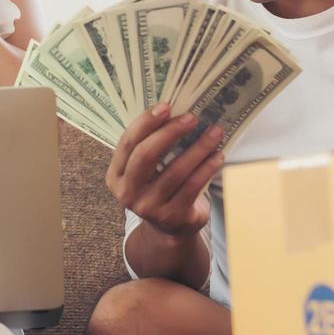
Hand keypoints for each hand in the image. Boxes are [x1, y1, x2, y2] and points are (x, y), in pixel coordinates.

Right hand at [105, 105, 224, 238]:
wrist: (168, 228)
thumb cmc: (157, 188)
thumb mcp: (144, 172)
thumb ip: (148, 147)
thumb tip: (173, 111)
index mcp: (115, 176)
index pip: (127, 143)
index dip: (145, 123)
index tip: (166, 106)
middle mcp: (127, 193)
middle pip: (146, 156)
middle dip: (170, 133)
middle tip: (192, 117)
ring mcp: (148, 207)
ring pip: (175, 171)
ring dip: (198, 148)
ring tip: (215, 132)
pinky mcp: (172, 216)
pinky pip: (192, 186)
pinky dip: (207, 168)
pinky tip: (218, 155)